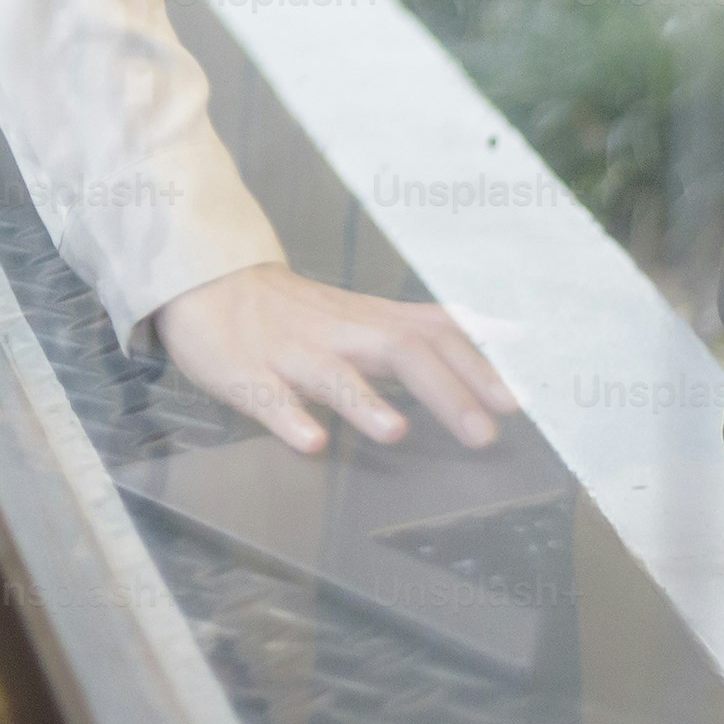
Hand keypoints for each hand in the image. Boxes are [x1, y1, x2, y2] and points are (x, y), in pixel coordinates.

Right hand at [151, 263, 518, 455]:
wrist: (208, 282)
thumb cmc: (293, 311)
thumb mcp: (362, 312)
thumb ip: (420, 328)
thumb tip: (495, 336)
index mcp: (368, 321)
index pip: (434, 333)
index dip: (476, 365)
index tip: (515, 402)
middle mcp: (338, 335)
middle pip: (399, 350)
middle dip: (444, 391)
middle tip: (482, 434)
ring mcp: (291, 354)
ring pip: (332, 374)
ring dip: (364, 402)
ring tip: (395, 432)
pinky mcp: (246, 373)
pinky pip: (268, 396)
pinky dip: (290, 418)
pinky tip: (311, 441)